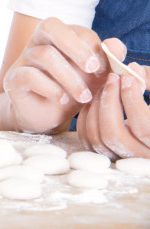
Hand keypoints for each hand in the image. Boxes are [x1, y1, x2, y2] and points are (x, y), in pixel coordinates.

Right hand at [1, 18, 108, 132]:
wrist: (47, 115)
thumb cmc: (72, 90)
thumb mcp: (95, 77)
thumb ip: (108, 61)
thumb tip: (116, 46)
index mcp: (60, 37)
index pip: (78, 30)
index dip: (95, 48)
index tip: (104, 71)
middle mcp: (39, 42)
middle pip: (51, 25)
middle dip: (77, 47)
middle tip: (94, 69)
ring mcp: (24, 59)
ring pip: (44, 55)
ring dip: (70, 78)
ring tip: (84, 97)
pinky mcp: (13, 79)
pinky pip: (29, 76)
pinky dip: (50, 88)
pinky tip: (62, 100)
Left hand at [77, 41, 149, 158]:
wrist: (149, 125)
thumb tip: (133, 69)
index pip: (143, 126)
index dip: (132, 99)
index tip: (127, 76)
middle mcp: (142, 157)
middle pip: (114, 134)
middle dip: (109, 101)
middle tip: (112, 78)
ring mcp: (122, 159)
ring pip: (98, 138)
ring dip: (96, 107)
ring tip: (105, 86)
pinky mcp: (107, 155)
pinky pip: (88, 140)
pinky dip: (86, 117)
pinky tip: (96, 99)